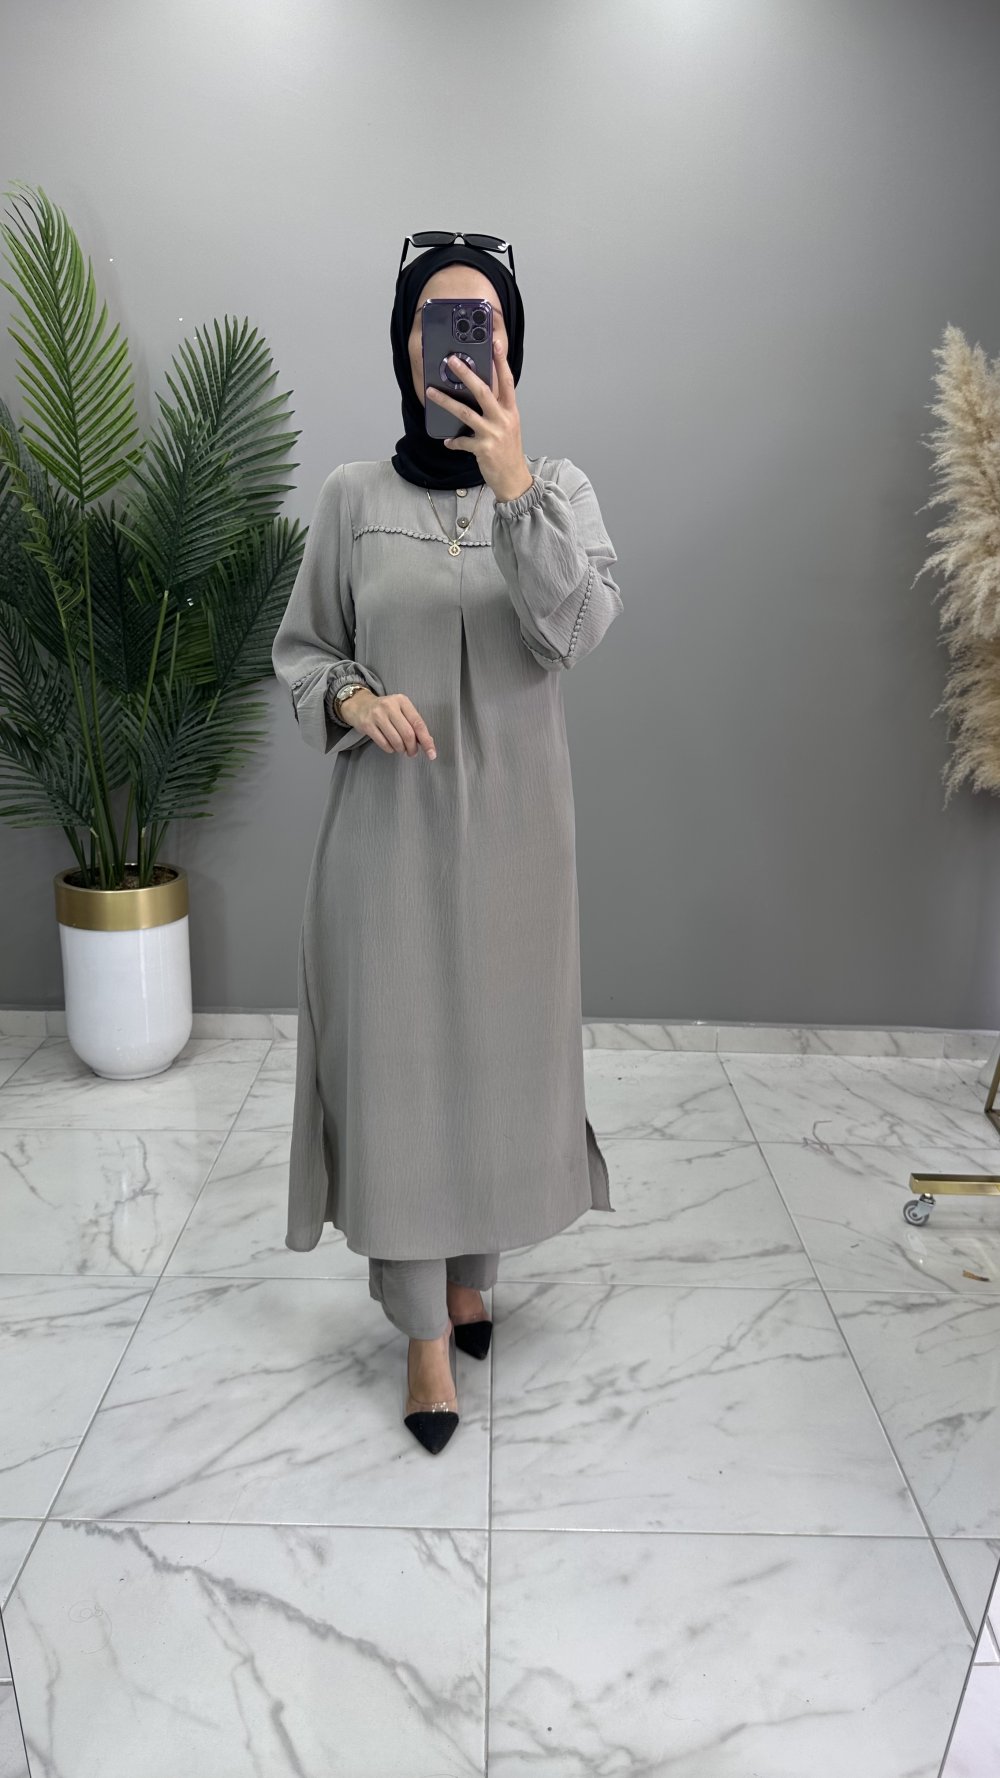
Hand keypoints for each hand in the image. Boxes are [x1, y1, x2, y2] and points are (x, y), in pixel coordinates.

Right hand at [341, 688, 436, 759]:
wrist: (360, 705)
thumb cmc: (386, 710)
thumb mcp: (401, 710)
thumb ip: (413, 723)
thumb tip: (428, 742)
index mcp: (402, 701)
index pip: (418, 723)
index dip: (426, 740)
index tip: (432, 754)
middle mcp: (390, 706)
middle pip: (408, 734)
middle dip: (412, 748)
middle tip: (412, 753)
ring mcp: (377, 715)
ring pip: (396, 741)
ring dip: (401, 750)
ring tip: (401, 749)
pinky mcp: (367, 725)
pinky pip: (384, 744)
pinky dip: (390, 749)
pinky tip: (391, 746)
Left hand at [425, 337, 533, 502]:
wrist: (514, 479)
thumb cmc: (509, 451)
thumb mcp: (508, 426)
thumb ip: (497, 409)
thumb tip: (480, 394)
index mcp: (510, 410)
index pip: (506, 381)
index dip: (501, 361)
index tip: (495, 344)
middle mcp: (503, 419)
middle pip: (483, 391)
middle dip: (466, 374)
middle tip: (453, 361)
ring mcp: (493, 434)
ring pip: (466, 413)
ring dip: (446, 402)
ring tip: (431, 392)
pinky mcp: (483, 448)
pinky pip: (462, 441)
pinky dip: (454, 441)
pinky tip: (448, 441)